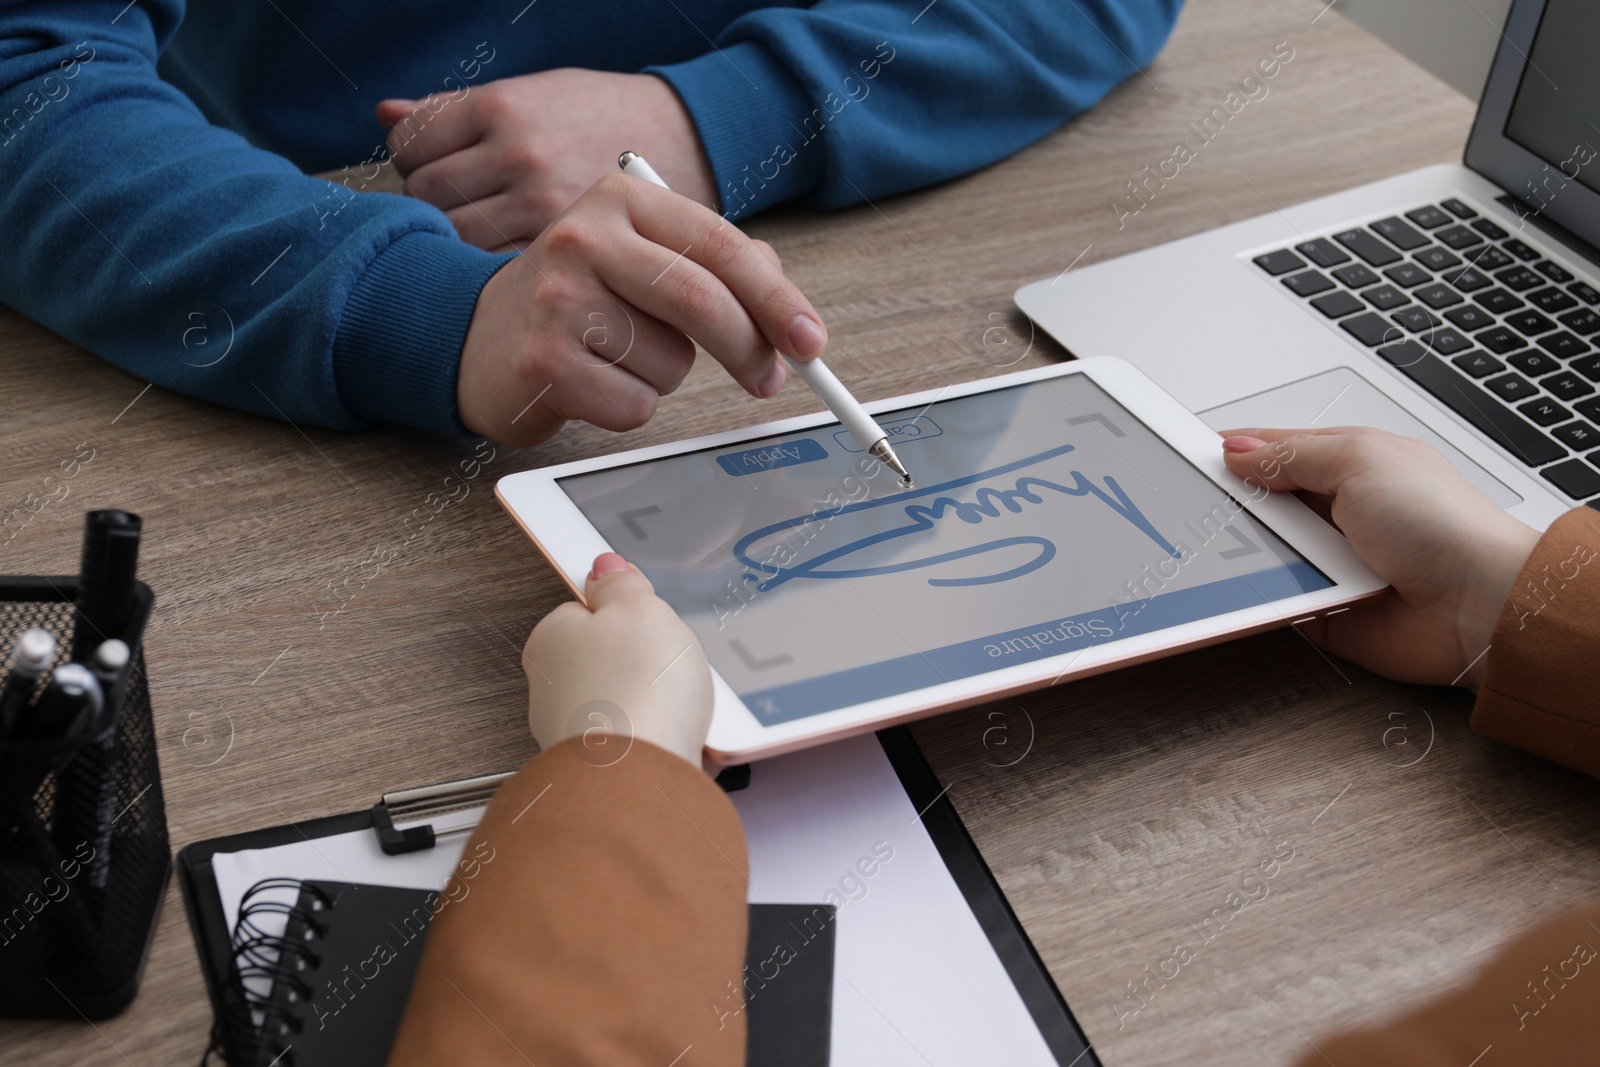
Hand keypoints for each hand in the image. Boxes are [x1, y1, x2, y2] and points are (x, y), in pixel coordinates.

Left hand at [377, 70, 716, 250]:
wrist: (690, 139)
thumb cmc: (602, 116)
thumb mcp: (531, 93)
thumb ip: (456, 111)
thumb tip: (384, 117)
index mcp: (504, 106)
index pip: (414, 147)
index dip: (415, 164)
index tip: (438, 174)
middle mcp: (519, 153)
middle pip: (428, 196)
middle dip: (436, 208)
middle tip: (465, 215)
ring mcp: (544, 203)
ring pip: (458, 238)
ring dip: (462, 244)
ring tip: (488, 240)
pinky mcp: (570, 246)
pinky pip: (499, 269)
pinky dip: (495, 271)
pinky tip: (511, 263)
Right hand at [457, 173, 827, 446]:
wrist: (470, 334)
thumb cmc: (574, 298)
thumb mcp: (640, 259)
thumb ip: (714, 267)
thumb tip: (787, 310)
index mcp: (620, 198)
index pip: (722, 246)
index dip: (777, 299)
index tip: (810, 341)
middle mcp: (584, 235)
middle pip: (703, 301)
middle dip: (749, 350)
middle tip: (767, 379)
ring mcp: (558, 296)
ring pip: (672, 362)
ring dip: (667, 377)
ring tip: (621, 359)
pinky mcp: (543, 358)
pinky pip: (635, 404)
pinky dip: (630, 407)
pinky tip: (592, 384)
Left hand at [522, 552, 711, 766]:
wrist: (642, 779)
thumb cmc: (631, 694)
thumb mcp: (639, 607)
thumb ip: (621, 583)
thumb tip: (607, 567)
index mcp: (551, 641)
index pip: (585, 608)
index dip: (624, 607)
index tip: (644, 606)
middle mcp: (554, 691)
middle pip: (611, 656)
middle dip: (646, 656)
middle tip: (669, 652)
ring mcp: (581, 733)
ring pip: (633, 699)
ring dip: (661, 698)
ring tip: (680, 697)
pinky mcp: (611, 768)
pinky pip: (648, 738)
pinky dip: (668, 734)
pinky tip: (683, 732)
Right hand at [1221, 427, 1540, 687]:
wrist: (1481, 608)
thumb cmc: (1446, 527)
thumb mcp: (1360, 461)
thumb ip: (1292, 454)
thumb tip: (1238, 450)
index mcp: (1348, 464)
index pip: (1274, 450)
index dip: (1233, 451)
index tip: (1191, 457)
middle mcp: (1337, 511)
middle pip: (1260, 503)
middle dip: (1233, 506)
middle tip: (1204, 507)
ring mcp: (1329, 560)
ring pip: (1260, 552)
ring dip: (1248, 552)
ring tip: (1232, 550)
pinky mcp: (1323, 607)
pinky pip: (1274, 599)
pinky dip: (1263, 595)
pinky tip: (1255, 588)